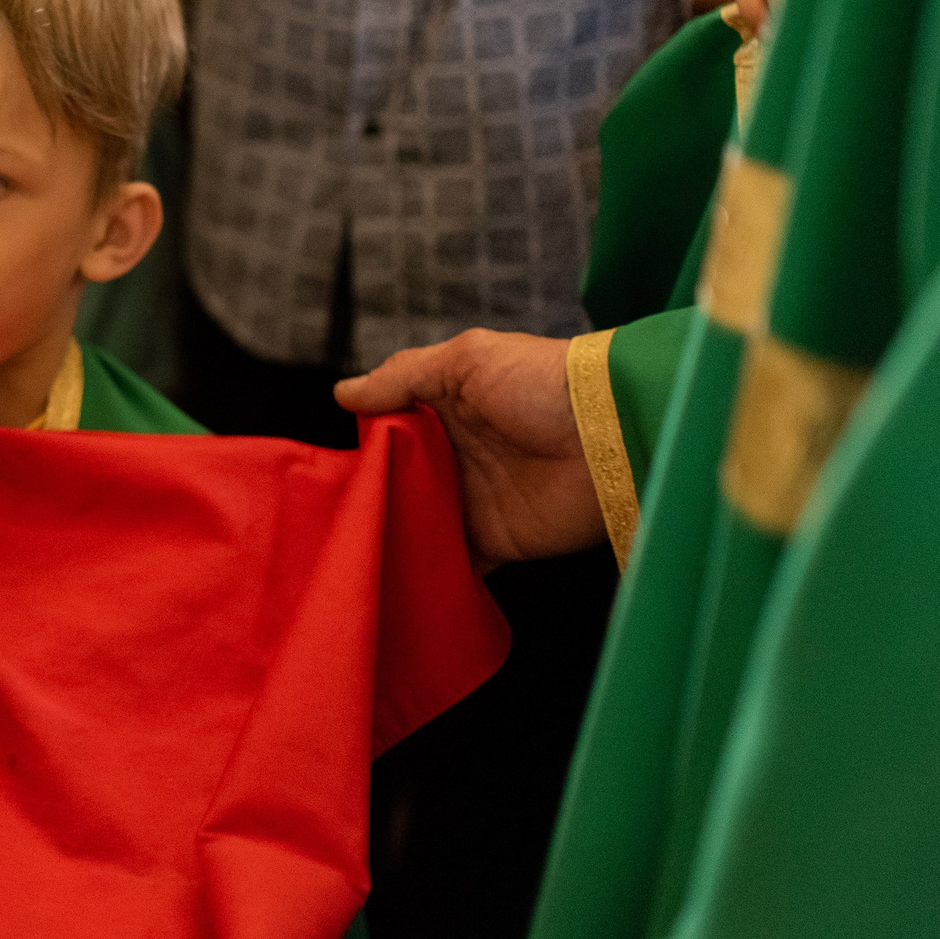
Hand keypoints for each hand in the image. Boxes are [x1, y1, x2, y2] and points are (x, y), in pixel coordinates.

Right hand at [333, 329, 605, 568]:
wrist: (612, 434)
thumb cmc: (543, 382)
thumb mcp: (466, 360)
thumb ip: (402, 376)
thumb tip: (343, 394)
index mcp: (447, 409)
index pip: (391, 431)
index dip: (362, 447)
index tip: (327, 468)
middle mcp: (456, 456)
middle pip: (399, 483)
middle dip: (370, 499)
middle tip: (330, 517)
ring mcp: (474, 500)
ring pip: (419, 524)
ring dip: (394, 536)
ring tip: (350, 552)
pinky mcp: (496, 541)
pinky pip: (455, 562)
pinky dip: (432, 573)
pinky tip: (398, 578)